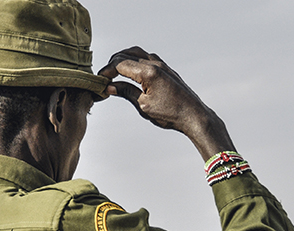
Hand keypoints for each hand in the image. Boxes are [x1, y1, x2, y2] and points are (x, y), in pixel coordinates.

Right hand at [98, 47, 235, 159]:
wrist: (193, 115)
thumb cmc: (171, 114)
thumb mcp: (143, 106)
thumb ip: (126, 92)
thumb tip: (110, 87)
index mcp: (148, 72)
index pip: (120, 64)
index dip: (107, 71)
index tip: (100, 79)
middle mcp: (155, 64)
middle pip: (126, 55)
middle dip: (113, 64)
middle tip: (105, 76)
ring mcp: (162, 65)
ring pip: (137, 53)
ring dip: (124, 59)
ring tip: (115, 72)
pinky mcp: (166, 69)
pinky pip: (147, 57)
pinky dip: (135, 60)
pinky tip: (132, 72)